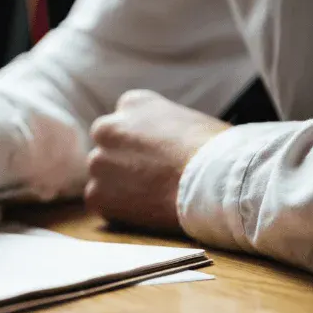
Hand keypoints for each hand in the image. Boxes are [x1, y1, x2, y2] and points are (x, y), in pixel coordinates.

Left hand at [85, 90, 230, 234]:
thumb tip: (163, 144)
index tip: (156, 155)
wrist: (215, 182)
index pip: (125, 121)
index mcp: (132, 103)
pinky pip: (101, 201)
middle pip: (108, 146)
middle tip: (151, 177)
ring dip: (120, 185)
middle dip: (124, 161)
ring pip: (103, 175)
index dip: (141, 142)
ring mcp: (98, 162)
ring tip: (153, 195)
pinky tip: (145, 209)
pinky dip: (118, 209)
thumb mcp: (188, 120)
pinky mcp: (97, 194)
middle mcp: (107, 128)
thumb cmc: (216, 151)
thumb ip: (161, 127)